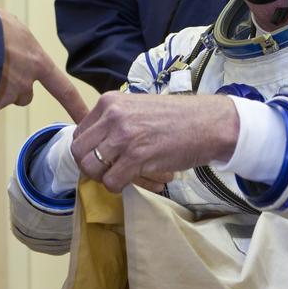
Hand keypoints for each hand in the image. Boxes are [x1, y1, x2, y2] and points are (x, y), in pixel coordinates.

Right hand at [0, 9, 88, 122]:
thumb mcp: (8, 24)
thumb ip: (15, 39)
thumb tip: (10, 42)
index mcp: (36, 61)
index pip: (63, 90)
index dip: (76, 106)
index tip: (86, 119)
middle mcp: (25, 83)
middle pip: (23, 96)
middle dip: (11, 89)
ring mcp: (6, 96)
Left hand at [71, 92, 238, 192]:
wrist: (209, 122)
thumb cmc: (177, 118)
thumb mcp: (138, 108)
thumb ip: (115, 121)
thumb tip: (96, 145)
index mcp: (110, 102)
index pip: (79, 133)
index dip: (88, 151)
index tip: (102, 158)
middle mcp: (112, 115)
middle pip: (79, 151)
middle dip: (91, 167)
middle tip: (109, 172)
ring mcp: (124, 136)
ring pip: (91, 168)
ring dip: (104, 178)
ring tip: (124, 176)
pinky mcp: (137, 156)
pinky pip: (111, 181)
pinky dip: (119, 186)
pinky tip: (136, 180)